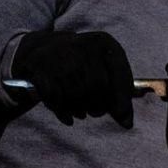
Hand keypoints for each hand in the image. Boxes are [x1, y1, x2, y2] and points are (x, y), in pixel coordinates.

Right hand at [12, 31, 133, 127]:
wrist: (47, 48)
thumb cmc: (84, 65)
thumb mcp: (105, 72)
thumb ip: (118, 97)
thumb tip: (127, 124)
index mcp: (104, 43)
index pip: (118, 72)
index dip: (121, 96)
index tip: (121, 114)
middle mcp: (83, 44)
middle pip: (97, 85)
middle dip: (99, 105)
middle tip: (96, 113)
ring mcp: (60, 53)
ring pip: (75, 93)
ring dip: (81, 110)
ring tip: (83, 113)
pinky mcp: (40, 65)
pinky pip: (54, 97)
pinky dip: (64, 112)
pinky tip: (69, 116)